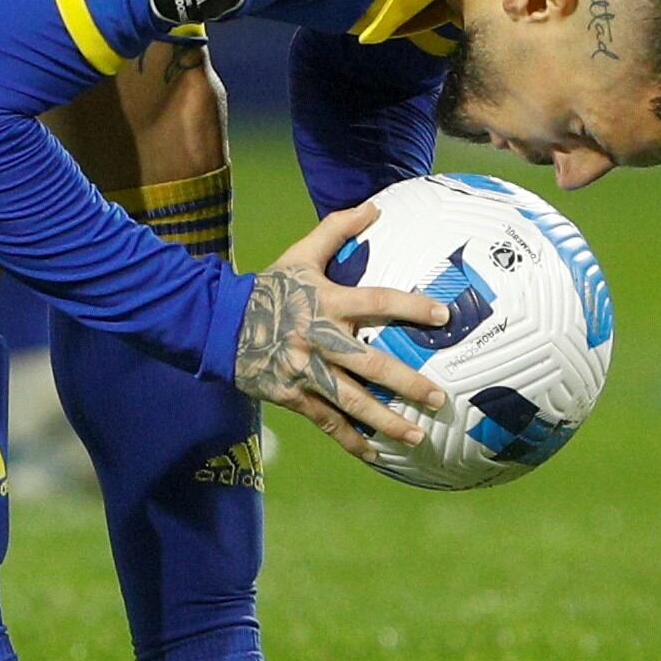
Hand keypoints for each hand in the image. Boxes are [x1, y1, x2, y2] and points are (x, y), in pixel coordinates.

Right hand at [233, 203, 449, 461]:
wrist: (217, 325)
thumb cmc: (268, 288)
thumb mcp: (299, 255)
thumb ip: (336, 230)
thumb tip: (374, 205)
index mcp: (325, 302)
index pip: (375, 302)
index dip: (409, 307)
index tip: (443, 316)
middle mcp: (318, 339)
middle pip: (368, 364)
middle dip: (406, 383)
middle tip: (440, 397)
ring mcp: (304, 371)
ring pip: (350, 401)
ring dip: (385, 421)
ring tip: (418, 435)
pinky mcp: (291, 395)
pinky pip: (326, 421)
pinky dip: (350, 439)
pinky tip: (375, 454)